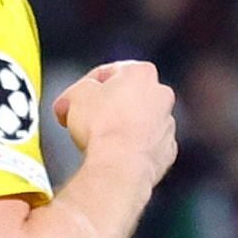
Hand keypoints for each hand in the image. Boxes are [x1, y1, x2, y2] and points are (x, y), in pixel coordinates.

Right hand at [54, 60, 176, 176]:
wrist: (120, 165)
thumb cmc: (101, 126)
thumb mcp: (75, 95)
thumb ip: (77, 90)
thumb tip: (73, 99)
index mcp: (141, 72)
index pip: (107, 73)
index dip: (83, 88)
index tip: (70, 102)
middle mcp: (161, 94)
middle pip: (127, 96)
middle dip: (107, 106)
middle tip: (84, 120)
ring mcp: (167, 123)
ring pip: (139, 121)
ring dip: (121, 127)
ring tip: (98, 141)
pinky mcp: (166, 150)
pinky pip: (145, 145)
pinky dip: (131, 148)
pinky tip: (114, 155)